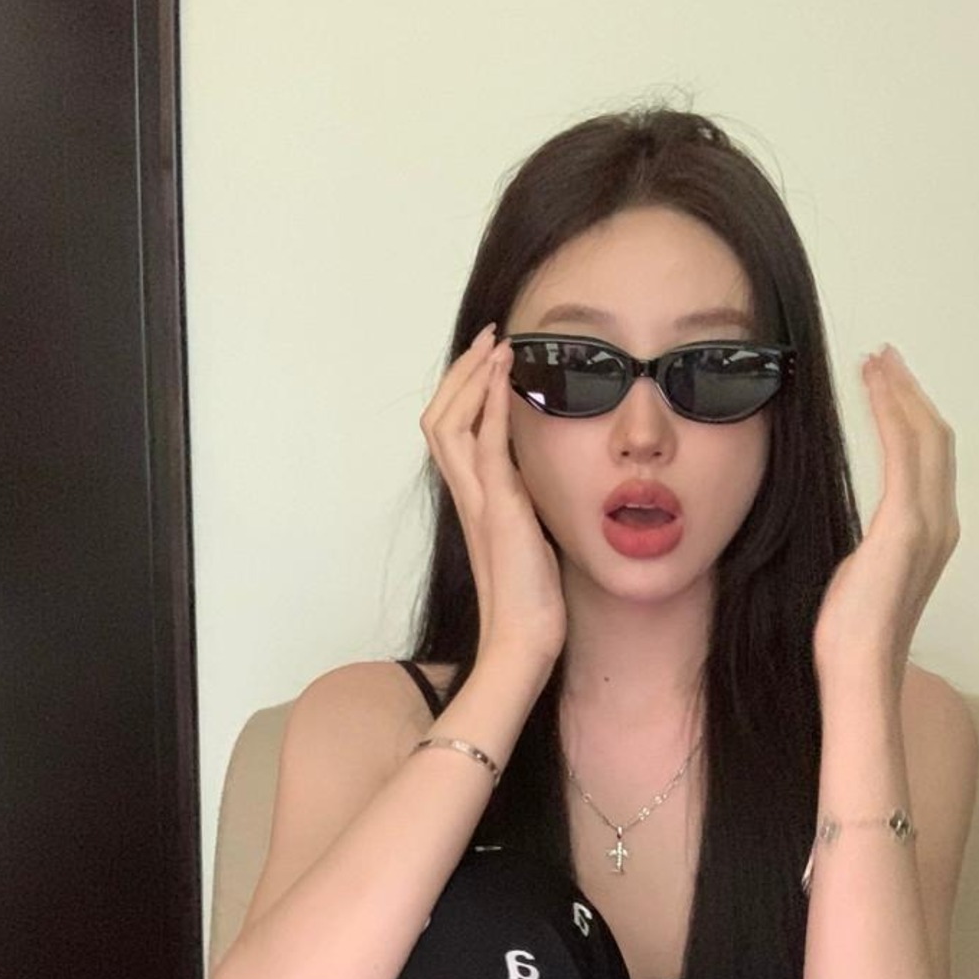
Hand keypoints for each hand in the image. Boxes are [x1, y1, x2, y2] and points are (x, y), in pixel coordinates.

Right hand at [421, 329, 566, 683]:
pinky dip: (492, 404)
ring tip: (497, 345)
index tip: (490, 360)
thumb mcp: (529, 538)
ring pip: (450, 423)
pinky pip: (485, 445)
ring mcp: (477, 500)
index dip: (465, 393)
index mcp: (472, 501)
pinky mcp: (497, 508)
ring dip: (473, 377)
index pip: (452, 433)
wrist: (523, 640)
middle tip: (488, 339)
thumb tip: (539, 485)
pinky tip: (506, 375)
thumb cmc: (530, 601)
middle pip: (439, 418)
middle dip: (462, 373)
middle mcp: (466, 496)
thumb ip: (524, 506)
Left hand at [814, 349, 958, 695]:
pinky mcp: (906, 523)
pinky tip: (873, 387)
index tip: (887, 386)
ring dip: (900, 393)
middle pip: (934, 438)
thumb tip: (852, 542)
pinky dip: (890, 410)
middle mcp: (941, 523)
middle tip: (885, 358)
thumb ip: (868, 548)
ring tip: (878, 362)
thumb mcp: (859, 577)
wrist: (859, 671)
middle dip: (909, 393)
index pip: (927, 460)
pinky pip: (903, 450)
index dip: (911, 417)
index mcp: (931, 535)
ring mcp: (928, 522)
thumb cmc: (852, 638)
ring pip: (924, 435)